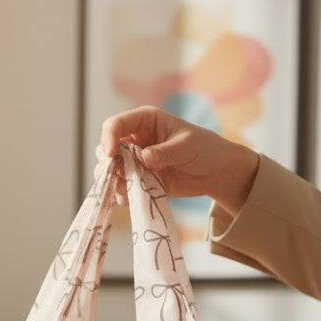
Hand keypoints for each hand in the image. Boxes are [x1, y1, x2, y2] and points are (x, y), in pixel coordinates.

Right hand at [96, 106, 258, 215]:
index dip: (108, 139)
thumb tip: (143, 158)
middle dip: (107, 164)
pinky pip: (121, 187)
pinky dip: (121, 194)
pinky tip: (129, 199)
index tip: (110, 155)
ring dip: (112, 181)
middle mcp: (135, 139)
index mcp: (144, 121)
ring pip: (109, 170)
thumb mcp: (186, 146)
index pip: (115, 125)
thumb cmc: (204, 149)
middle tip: (118, 176)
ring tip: (125, 190)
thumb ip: (164, 152)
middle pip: (105, 148)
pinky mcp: (138, 180)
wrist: (215, 172)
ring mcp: (134, 161)